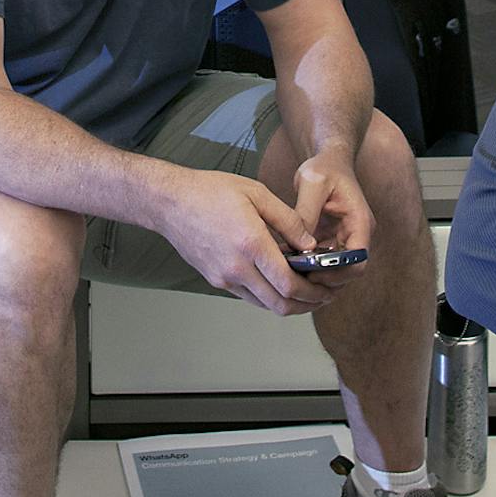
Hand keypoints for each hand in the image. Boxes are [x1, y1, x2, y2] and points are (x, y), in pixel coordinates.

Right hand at [158, 169, 332, 315]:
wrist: (170, 202)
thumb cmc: (210, 191)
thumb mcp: (257, 193)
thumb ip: (289, 220)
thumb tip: (311, 245)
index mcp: (250, 244)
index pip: (288, 284)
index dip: (312, 292)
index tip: (326, 288)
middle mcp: (236, 267)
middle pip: (279, 304)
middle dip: (306, 305)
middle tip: (322, 296)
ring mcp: (224, 277)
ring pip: (264, 304)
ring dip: (288, 303)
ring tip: (305, 291)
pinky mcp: (215, 279)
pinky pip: (248, 295)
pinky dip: (268, 295)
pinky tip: (278, 281)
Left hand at [289, 145, 373, 289]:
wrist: (329, 161)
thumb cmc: (325, 168)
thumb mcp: (313, 184)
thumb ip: (306, 212)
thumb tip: (299, 242)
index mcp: (360, 222)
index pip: (358, 261)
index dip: (337, 273)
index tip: (312, 273)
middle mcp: (356, 234)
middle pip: (347, 272)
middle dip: (323, 279)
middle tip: (296, 278)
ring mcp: (344, 239)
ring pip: (334, 270)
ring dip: (313, 274)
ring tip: (288, 271)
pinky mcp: (331, 240)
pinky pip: (322, 261)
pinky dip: (307, 264)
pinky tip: (286, 261)